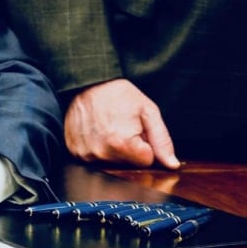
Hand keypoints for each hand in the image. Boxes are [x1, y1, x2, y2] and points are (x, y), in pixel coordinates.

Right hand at [64, 78, 179, 168]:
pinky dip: (96, 147)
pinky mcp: (74, 152)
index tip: (136, 129)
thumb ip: (161, 140)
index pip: (146, 161)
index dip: (145, 145)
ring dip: (112, 149)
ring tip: (107, 127)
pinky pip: (93, 158)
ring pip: (111, 162)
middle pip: (128, 163)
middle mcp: (102, 153)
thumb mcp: (148, 111)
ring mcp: (85, 154)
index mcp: (123, 144)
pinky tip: (95, 131)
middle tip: (121, 125)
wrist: (86, 82)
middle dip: (129, 148)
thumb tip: (172, 165)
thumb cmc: (118, 94)